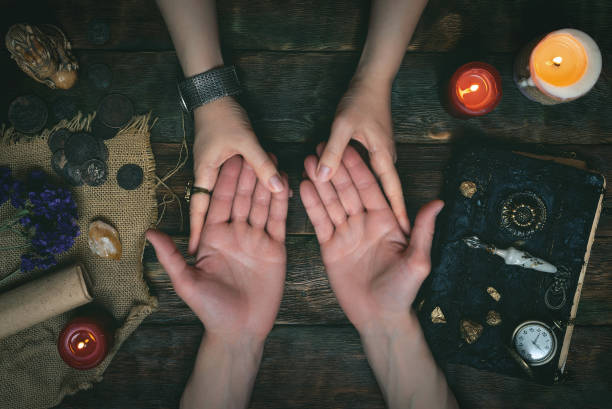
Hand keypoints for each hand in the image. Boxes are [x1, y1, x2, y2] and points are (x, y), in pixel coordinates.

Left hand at [147, 155, 288, 341]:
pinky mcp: (275, 248)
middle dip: (249, 174)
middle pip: (243, 198)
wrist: (240, 330)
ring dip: (267, 183)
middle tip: (256, 148)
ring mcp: (256, 239)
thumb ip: (171, 256)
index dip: (226, 180)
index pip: (220, 202)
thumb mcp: (187, 282)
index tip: (231, 157)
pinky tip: (287, 185)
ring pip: (262, 205)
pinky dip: (283, 203)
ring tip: (275, 159)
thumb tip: (150, 233)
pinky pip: (279, 221)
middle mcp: (235, 234)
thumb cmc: (210, 309)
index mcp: (214, 237)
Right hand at [189, 97, 283, 253]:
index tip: (195, 252)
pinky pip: (244, 183)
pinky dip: (257, 189)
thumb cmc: (223, 115)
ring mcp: (219, 170)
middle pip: (216, 208)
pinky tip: (271, 196)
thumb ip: (262, 165)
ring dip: (245, 208)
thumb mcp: (245, 141)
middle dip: (220, 229)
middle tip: (227, 250)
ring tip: (252, 232)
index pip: (199, 210)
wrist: (216, 92)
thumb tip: (279, 188)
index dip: (197, 232)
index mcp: (205, 174)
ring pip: (234, 196)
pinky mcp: (230, 163)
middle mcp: (210, 175)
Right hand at [300, 145, 442, 332]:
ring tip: (310, 161)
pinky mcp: (331, 246)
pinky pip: (320, 221)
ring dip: (321, 181)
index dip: (359, 168)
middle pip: (348, 190)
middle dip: (336, 168)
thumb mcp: (417, 261)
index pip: (370, 188)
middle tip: (323, 145)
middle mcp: (365, 222)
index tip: (348, 147)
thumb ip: (423, 230)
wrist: (379, 317)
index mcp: (386, 221)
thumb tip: (439, 202)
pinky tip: (303, 186)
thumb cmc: (402, 292)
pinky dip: (312, 204)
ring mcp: (347, 233)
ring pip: (331, 202)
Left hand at [317, 76, 409, 233]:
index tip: (402, 233)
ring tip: (357, 217)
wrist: (371, 80)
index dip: (397, 212)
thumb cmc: (360, 100)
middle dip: (380, 211)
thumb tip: (322, 176)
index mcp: (383, 156)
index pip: (392, 191)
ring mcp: (380, 154)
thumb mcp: (343, 125)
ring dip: (362, 196)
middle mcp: (385, 158)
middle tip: (374, 234)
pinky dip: (352, 180)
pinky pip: (362, 171)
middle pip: (382, 190)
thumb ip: (333, 151)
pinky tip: (341, 189)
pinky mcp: (372, 149)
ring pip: (370, 181)